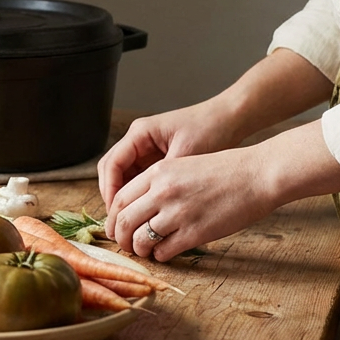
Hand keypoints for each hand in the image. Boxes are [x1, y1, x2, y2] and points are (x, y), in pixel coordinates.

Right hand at [98, 99, 241, 231]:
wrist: (229, 119)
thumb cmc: (210, 129)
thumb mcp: (186, 155)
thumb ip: (165, 178)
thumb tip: (148, 205)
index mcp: (140, 133)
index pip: (112, 164)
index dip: (111, 190)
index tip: (116, 212)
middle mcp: (138, 139)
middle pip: (111, 170)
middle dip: (112, 196)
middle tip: (118, 220)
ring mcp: (146, 148)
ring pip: (123, 176)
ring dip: (124, 197)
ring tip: (130, 219)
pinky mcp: (156, 157)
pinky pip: (138, 178)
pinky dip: (138, 194)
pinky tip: (144, 211)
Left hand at [107, 146, 277, 260]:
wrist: (257, 175)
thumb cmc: (224, 170)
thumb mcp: (183, 165)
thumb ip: (158, 182)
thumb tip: (138, 206)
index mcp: (158, 172)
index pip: (119, 199)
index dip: (112, 218)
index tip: (114, 227)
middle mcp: (162, 192)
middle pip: (123, 221)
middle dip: (119, 237)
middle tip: (125, 244)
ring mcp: (178, 213)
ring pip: (140, 240)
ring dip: (139, 249)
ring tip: (145, 251)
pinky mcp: (195, 233)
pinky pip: (164, 252)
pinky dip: (160, 256)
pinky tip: (166, 253)